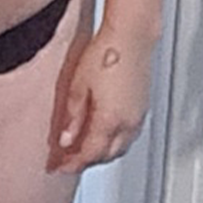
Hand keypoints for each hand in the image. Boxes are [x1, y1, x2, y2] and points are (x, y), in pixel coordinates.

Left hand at [49, 24, 153, 173]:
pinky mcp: (143, 108)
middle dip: (86, 162)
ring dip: (101, 154)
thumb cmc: (106, 52)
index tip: (59, 167)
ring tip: (83, 150)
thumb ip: (72, 116)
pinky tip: (103, 135)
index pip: (89, 154)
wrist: (131, 35)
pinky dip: (114, 143)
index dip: (72, 164)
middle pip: (106, 155)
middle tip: (68, 161)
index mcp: (109, 120)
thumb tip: (65, 139)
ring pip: (119, 148)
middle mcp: (127, 123)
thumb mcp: (78, 86)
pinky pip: (128, 136)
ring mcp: (138, 116)